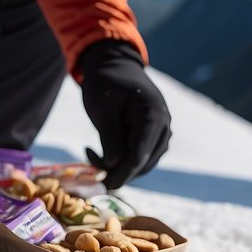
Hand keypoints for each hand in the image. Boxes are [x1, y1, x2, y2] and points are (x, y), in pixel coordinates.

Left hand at [79, 40, 171, 189]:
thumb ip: (110, 137)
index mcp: (154, 116)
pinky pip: (138, 157)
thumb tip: (114, 166)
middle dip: (116, 172)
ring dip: (117, 167)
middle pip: (142, 163)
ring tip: (91, 155)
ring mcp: (159, 133)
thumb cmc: (106, 83)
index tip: (102, 185)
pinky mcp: (151, 137)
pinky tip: (98, 153)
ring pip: (141, 164)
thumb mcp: (103, 108)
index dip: (121, 174)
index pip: (140, 155)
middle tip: (88, 166)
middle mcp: (163, 127)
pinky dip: (119, 161)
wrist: (113, 66)